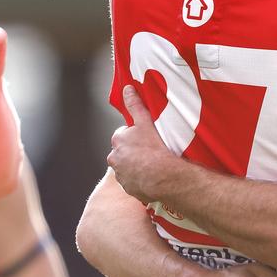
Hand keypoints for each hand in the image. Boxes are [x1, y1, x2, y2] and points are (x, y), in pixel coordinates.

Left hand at [108, 85, 175, 202]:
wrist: (161, 177)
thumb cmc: (153, 148)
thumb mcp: (144, 122)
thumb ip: (134, 105)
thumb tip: (127, 88)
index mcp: (117, 142)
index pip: (123, 134)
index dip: (135, 134)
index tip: (146, 136)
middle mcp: (114, 159)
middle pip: (124, 151)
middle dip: (134, 150)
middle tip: (151, 149)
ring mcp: (121, 175)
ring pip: (128, 166)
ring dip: (137, 164)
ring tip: (153, 163)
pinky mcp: (129, 188)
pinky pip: (134, 180)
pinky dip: (141, 178)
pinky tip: (153, 174)